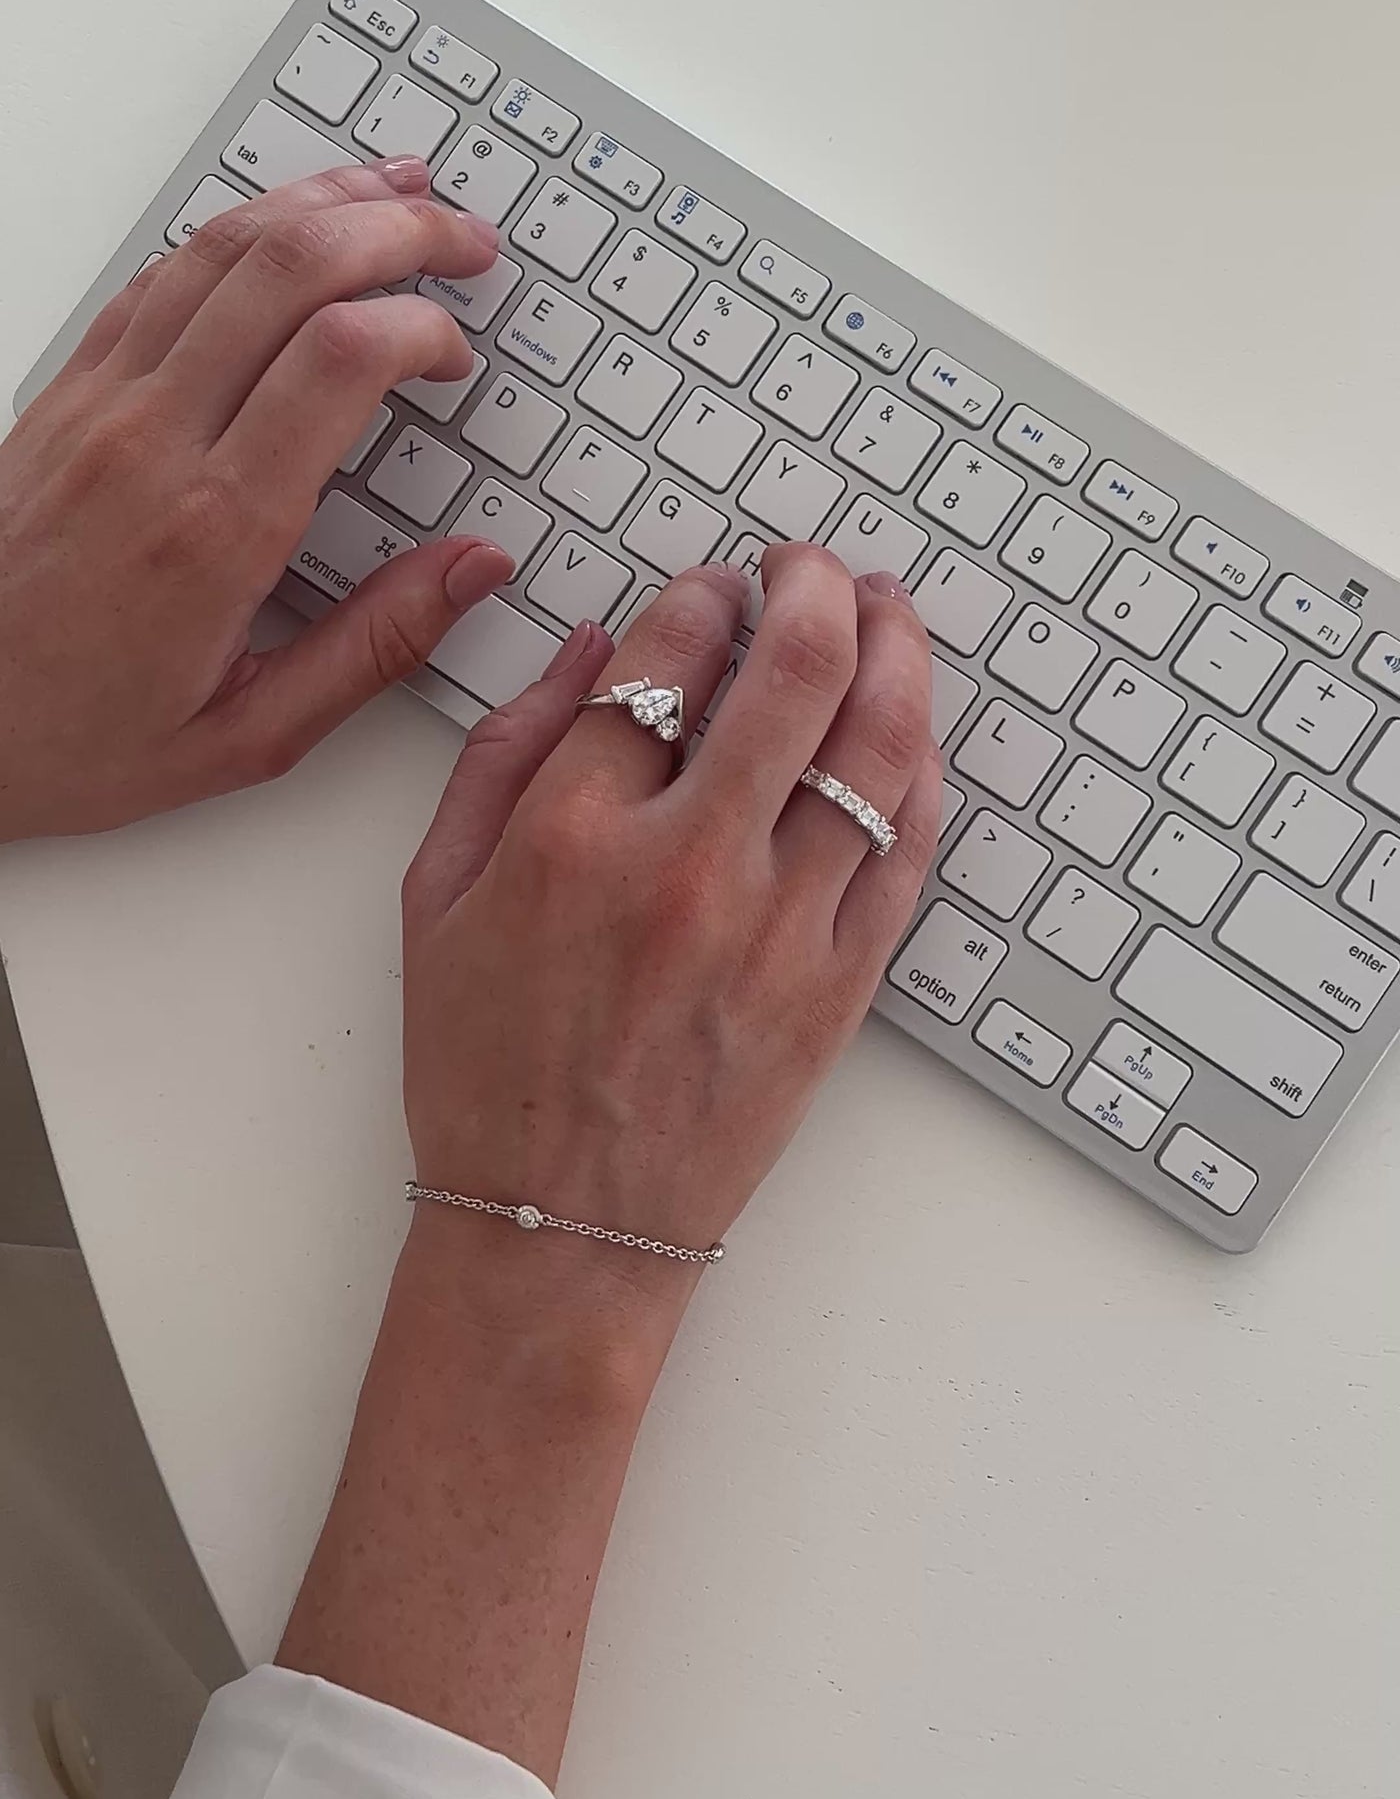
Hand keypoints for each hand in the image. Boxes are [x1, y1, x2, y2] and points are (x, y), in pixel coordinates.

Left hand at [0, 159, 513, 839]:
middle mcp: (153, 441)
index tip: (454, 360)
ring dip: (321, 204)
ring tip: (394, 194)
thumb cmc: (73, 736)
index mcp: (215, 529)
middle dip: (398, 231)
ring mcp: (100, 403)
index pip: (341, 359)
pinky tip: (282, 231)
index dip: (422, 328)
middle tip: (462, 241)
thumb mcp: (247, 736)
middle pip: (290, 269)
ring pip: (220, 247)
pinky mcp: (66, 391)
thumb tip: (475, 569)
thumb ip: (375, 646)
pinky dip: (235, 233)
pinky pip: (157, 275)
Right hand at [402, 544, 940, 1302]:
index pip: (668, 653)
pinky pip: (910, 846)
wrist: (559, 1231)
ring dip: (895, 649)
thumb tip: (589, 644)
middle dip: (815, 585)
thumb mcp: (436, 897)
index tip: (709, 590)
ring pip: (877, 744)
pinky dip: (919, 766)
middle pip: (796, 669)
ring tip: (885, 610)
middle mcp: (688, 867)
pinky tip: (908, 727)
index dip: (700, 595)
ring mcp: (781, 927)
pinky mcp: (843, 984)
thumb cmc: (485, 1067)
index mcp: (572, 835)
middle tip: (811, 567)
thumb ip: (503, 751)